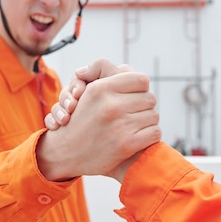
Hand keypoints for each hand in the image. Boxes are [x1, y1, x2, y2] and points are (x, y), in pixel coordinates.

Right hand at [37, 70, 159, 181]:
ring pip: (154, 115)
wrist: (65, 153)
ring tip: (135, 125)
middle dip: (144, 106)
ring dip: (147, 121)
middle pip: (150, 98)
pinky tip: (139, 138)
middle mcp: (111, 105)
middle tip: (135, 113)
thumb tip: (127, 68)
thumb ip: (104, 73)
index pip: (141, 79)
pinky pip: (155, 132)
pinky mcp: (127, 144)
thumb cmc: (79, 120)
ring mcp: (120, 125)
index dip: (141, 88)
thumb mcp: (87, 91)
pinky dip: (150, 136)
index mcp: (101, 89)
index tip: (135, 96)